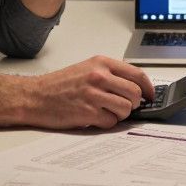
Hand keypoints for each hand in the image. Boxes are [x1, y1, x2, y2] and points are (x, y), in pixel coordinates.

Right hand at [22, 56, 154, 128]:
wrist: (35, 97)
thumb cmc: (59, 85)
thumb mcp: (86, 69)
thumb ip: (110, 74)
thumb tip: (135, 88)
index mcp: (101, 63)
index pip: (136, 74)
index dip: (148, 88)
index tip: (150, 96)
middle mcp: (99, 76)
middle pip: (134, 94)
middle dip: (133, 104)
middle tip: (124, 106)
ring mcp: (94, 95)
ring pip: (125, 109)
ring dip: (119, 114)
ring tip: (105, 111)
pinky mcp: (88, 112)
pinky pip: (111, 122)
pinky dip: (106, 123)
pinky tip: (94, 117)